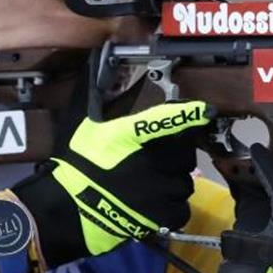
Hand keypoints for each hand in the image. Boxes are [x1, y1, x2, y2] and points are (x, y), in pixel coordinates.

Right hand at [12, 101, 213, 266]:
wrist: (67, 209)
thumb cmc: (74, 163)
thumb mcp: (79, 121)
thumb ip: (92, 90)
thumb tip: (97, 57)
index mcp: (131, 135)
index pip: (166, 120)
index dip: (187, 114)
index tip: (205, 111)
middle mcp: (151, 161)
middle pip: (183, 151)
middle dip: (175, 150)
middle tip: (156, 155)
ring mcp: (159, 190)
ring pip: (184, 180)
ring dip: (173, 179)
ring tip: (152, 183)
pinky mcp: (162, 215)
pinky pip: (180, 207)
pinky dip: (172, 206)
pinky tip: (154, 204)